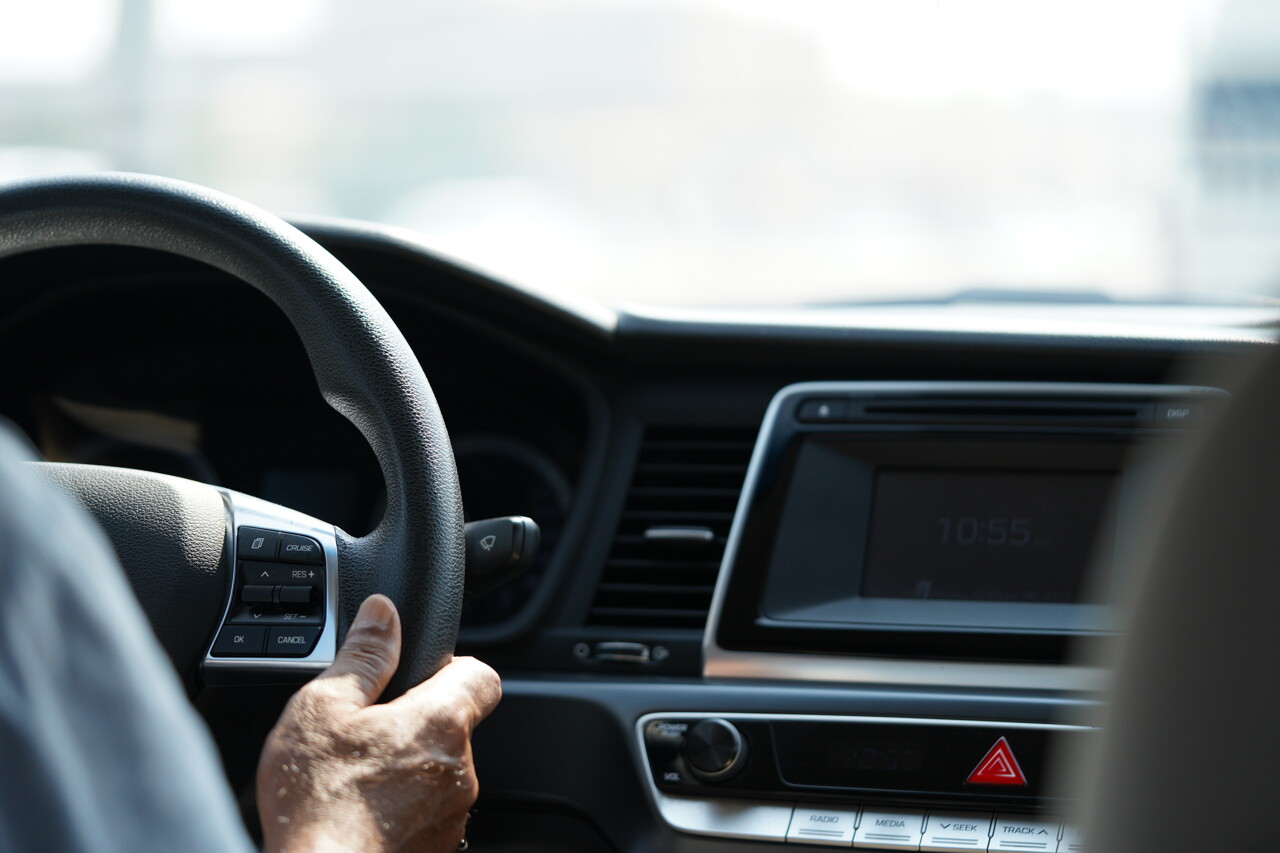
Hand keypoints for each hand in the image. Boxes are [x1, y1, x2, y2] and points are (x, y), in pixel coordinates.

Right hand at [257, 594, 501, 852]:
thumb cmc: (318, 805)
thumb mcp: (324, 710)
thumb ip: (362, 656)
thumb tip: (383, 614)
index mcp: (440, 722)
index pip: (482, 675)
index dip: (453, 668)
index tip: (419, 674)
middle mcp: (460, 770)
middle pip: (452, 726)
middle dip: (413, 723)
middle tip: (364, 731)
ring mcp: (451, 815)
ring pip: (437, 773)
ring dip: (405, 768)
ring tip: (352, 777)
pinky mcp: (436, 848)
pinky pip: (425, 813)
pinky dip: (399, 808)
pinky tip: (357, 811)